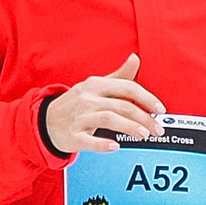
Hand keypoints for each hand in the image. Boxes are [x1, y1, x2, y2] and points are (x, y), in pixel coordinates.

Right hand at [44, 55, 161, 152]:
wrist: (45, 120)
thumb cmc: (76, 103)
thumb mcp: (95, 86)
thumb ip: (118, 76)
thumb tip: (135, 58)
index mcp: (96, 85)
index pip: (127, 87)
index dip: (146, 98)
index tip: (160, 109)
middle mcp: (88, 99)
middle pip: (122, 105)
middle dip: (144, 118)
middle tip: (158, 130)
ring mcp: (79, 117)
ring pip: (108, 119)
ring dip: (129, 127)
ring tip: (144, 135)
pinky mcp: (72, 136)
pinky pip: (88, 140)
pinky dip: (102, 144)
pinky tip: (116, 146)